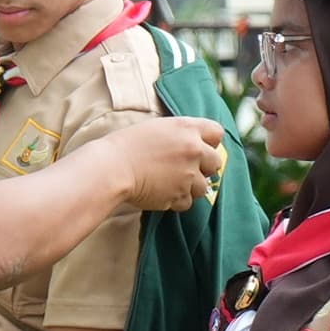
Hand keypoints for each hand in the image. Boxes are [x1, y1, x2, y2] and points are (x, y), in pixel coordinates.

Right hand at [110, 117, 227, 212]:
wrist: (112, 167)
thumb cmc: (127, 145)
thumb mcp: (158, 128)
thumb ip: (181, 135)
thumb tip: (197, 146)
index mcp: (187, 128)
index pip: (217, 133)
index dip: (209, 142)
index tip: (199, 148)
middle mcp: (193, 150)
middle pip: (216, 163)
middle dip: (203, 167)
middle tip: (184, 169)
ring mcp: (188, 174)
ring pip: (203, 187)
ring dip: (190, 187)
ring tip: (169, 182)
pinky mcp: (179, 195)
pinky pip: (187, 202)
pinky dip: (176, 200)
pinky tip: (161, 192)